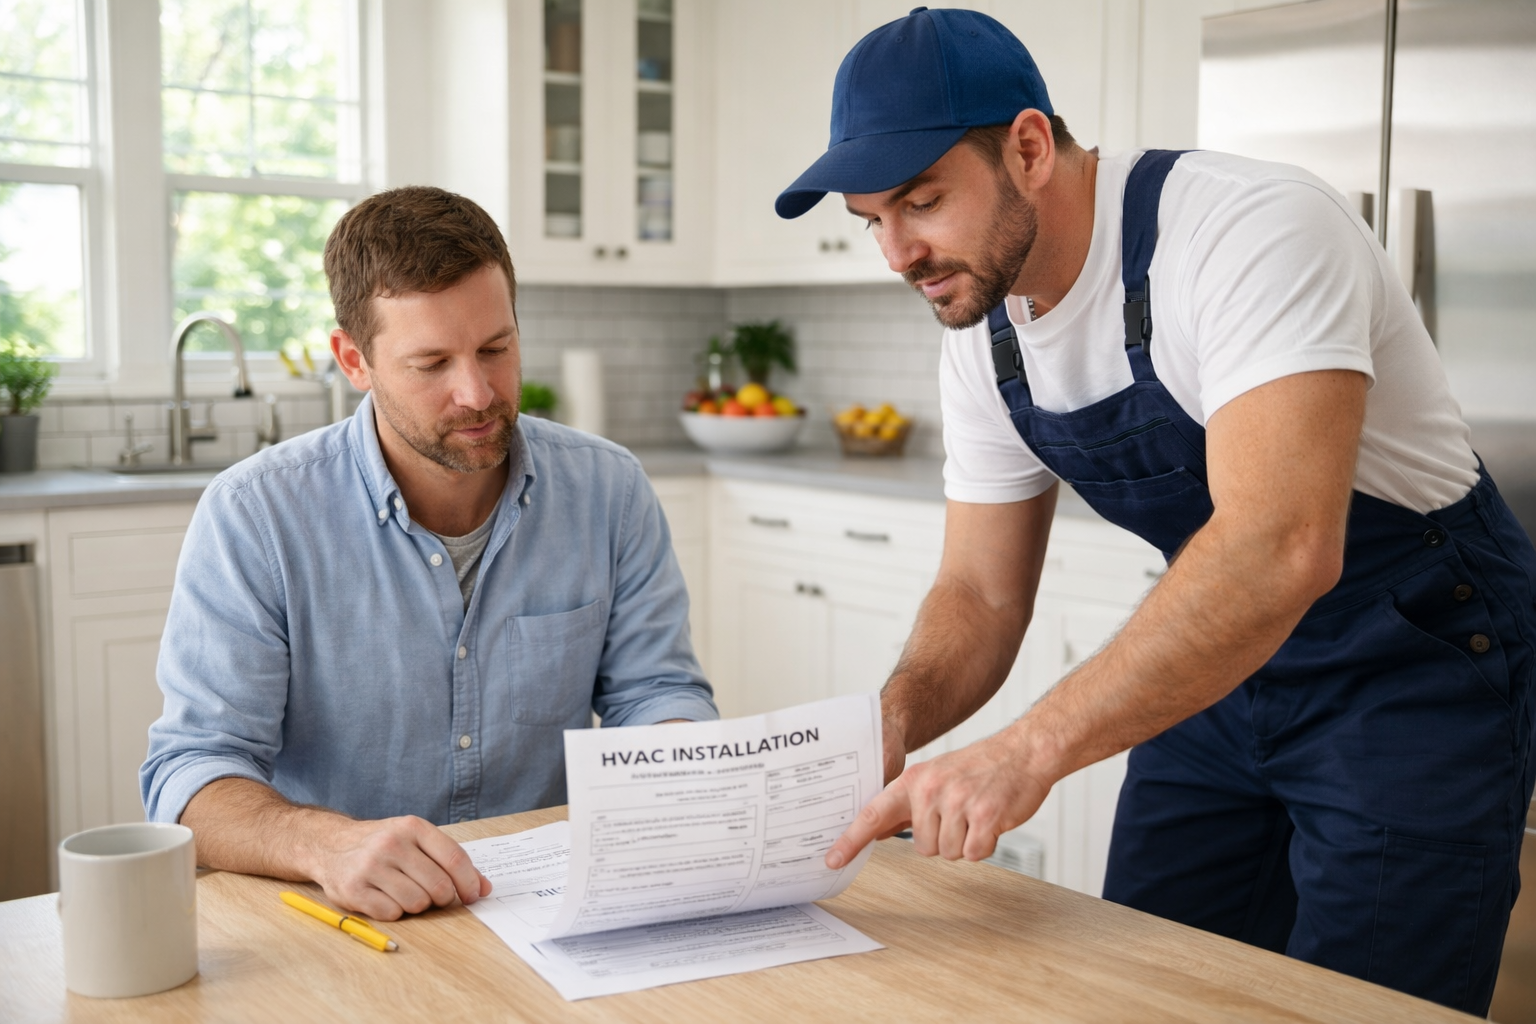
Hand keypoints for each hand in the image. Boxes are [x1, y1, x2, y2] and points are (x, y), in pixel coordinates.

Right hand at [305, 815, 492, 920]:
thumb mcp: (416, 840)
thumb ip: (450, 861)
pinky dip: (396, 912)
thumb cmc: (383, 845)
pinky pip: (392, 914)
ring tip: (406, 893)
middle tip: (436, 896)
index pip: (454, 859)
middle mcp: (391, 844)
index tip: (474, 895)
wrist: (330, 845)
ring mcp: (370, 867)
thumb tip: (484, 888)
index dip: (470, 882)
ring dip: (418, 905)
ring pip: (417, 903)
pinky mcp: (353, 890)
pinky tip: (386, 898)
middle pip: (439, 886)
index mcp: (413, 827)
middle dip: (443, 898)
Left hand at [825, 727, 1051, 867]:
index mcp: (914, 781)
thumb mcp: (934, 777)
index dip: (851, 840)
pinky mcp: (985, 817)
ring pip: (949, 853)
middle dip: (944, 839)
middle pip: (922, 846)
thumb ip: (905, 806)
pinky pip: (975, 853)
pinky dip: (986, 845)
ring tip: (977, 814)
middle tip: (962, 813)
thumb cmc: (980, 768)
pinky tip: (991, 821)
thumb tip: (875, 831)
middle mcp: (931, 790)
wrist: (1024, 752)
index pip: (873, 814)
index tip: (832, 860)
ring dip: (966, 842)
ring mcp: (958, 803)